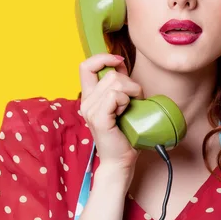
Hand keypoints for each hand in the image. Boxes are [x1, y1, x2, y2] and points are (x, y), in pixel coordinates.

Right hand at [79, 53, 143, 175]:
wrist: (121, 161)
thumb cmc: (125, 135)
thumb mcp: (121, 103)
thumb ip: (118, 84)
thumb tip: (120, 62)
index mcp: (89, 97)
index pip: (86, 66)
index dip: (103, 58)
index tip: (119, 62)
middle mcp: (86, 102)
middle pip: (110, 74)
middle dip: (130, 83)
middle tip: (135, 101)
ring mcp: (90, 110)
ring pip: (115, 83)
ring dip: (132, 93)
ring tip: (131, 108)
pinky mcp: (98, 118)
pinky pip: (114, 96)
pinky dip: (126, 101)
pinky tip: (126, 113)